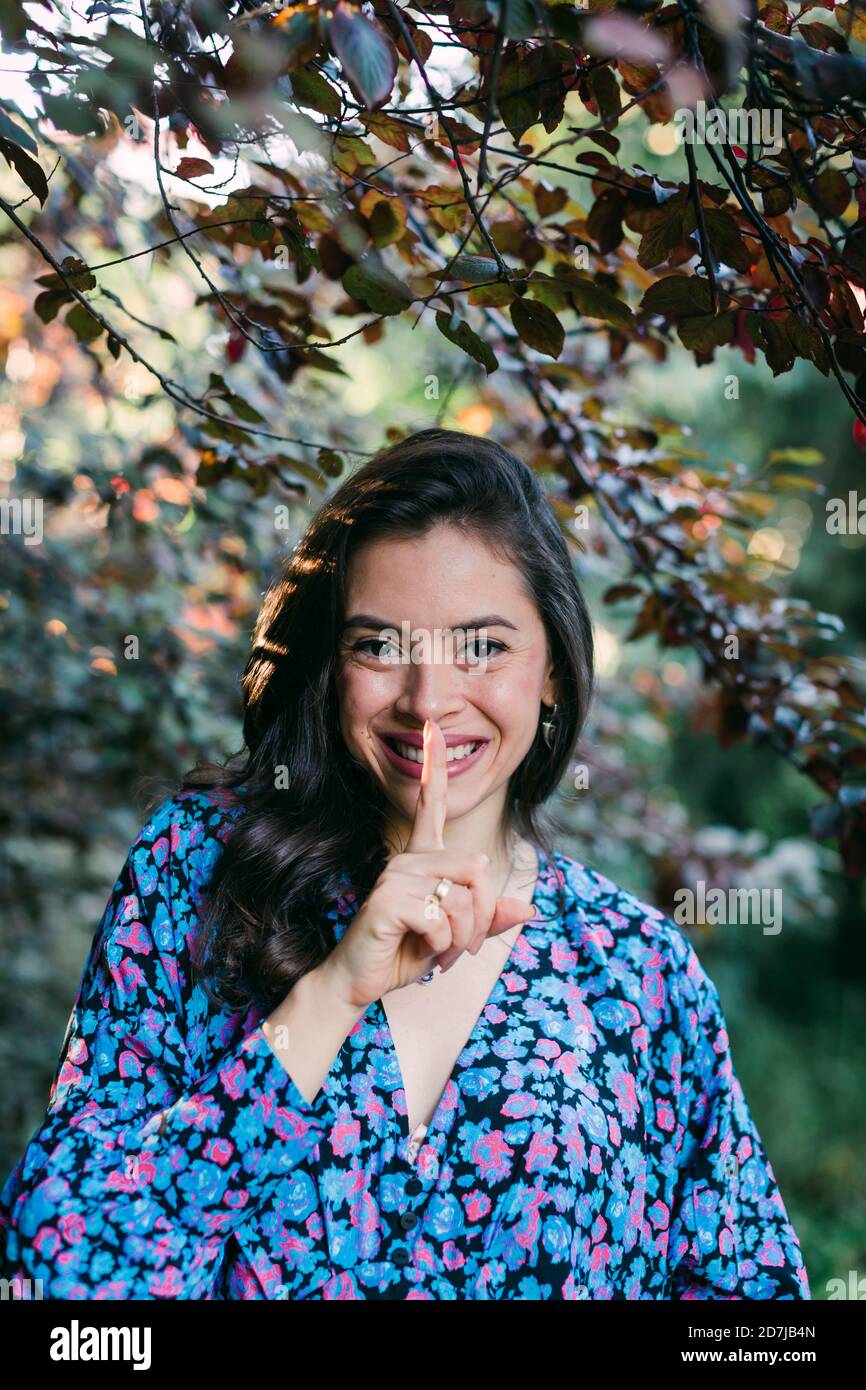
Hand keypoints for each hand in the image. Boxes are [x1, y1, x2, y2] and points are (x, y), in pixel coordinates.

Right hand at [318, 718, 536, 1010]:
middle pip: (478, 868)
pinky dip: (443, 946)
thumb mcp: (454, 937)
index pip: (432, 805)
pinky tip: (424, 952)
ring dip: (463, 938)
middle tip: (463, 948)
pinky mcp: (388, 900)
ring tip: (442, 955)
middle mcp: (408, 859)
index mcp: (422, 859)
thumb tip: (527, 908)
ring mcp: (396, 877)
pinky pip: (441, 918)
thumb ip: (487, 919)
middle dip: (483, 917)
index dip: (435, 767)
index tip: (433, 729)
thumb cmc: (402, 954)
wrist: (357, 983)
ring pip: (463, 898)